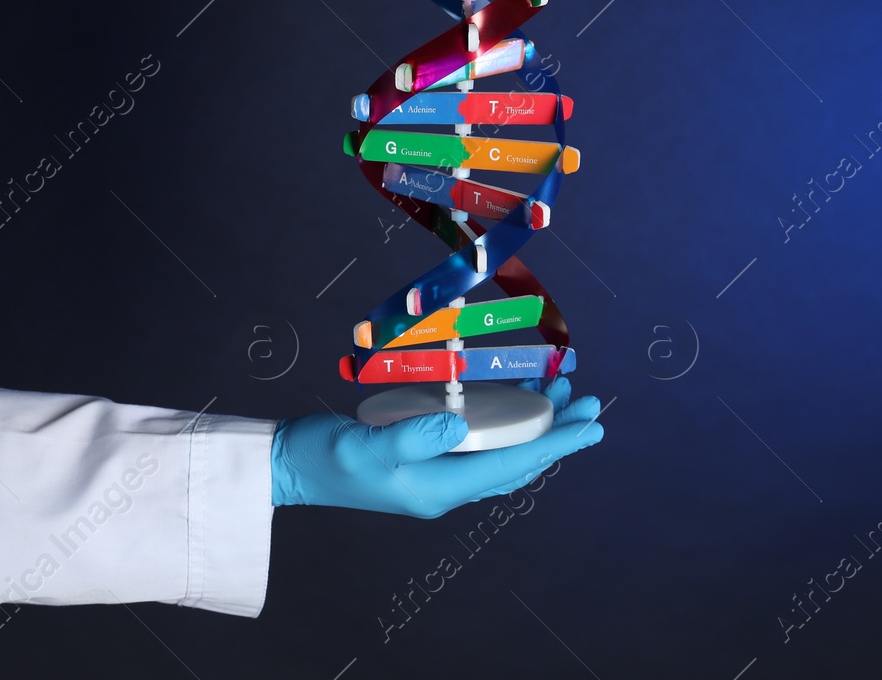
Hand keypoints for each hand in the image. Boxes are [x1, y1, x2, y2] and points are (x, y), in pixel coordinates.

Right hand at [270, 376, 602, 517]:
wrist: (288, 466)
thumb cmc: (324, 457)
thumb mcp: (368, 445)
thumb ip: (416, 436)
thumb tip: (460, 425)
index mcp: (440, 488)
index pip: (514, 464)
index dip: (557, 444)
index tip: (593, 426)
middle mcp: (445, 485)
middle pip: (516, 460)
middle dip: (556, 434)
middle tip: (590, 405)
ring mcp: (435, 472)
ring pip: (500, 449)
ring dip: (532, 423)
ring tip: (560, 394)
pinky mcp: (423, 455)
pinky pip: (477, 441)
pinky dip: (501, 418)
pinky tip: (510, 395)